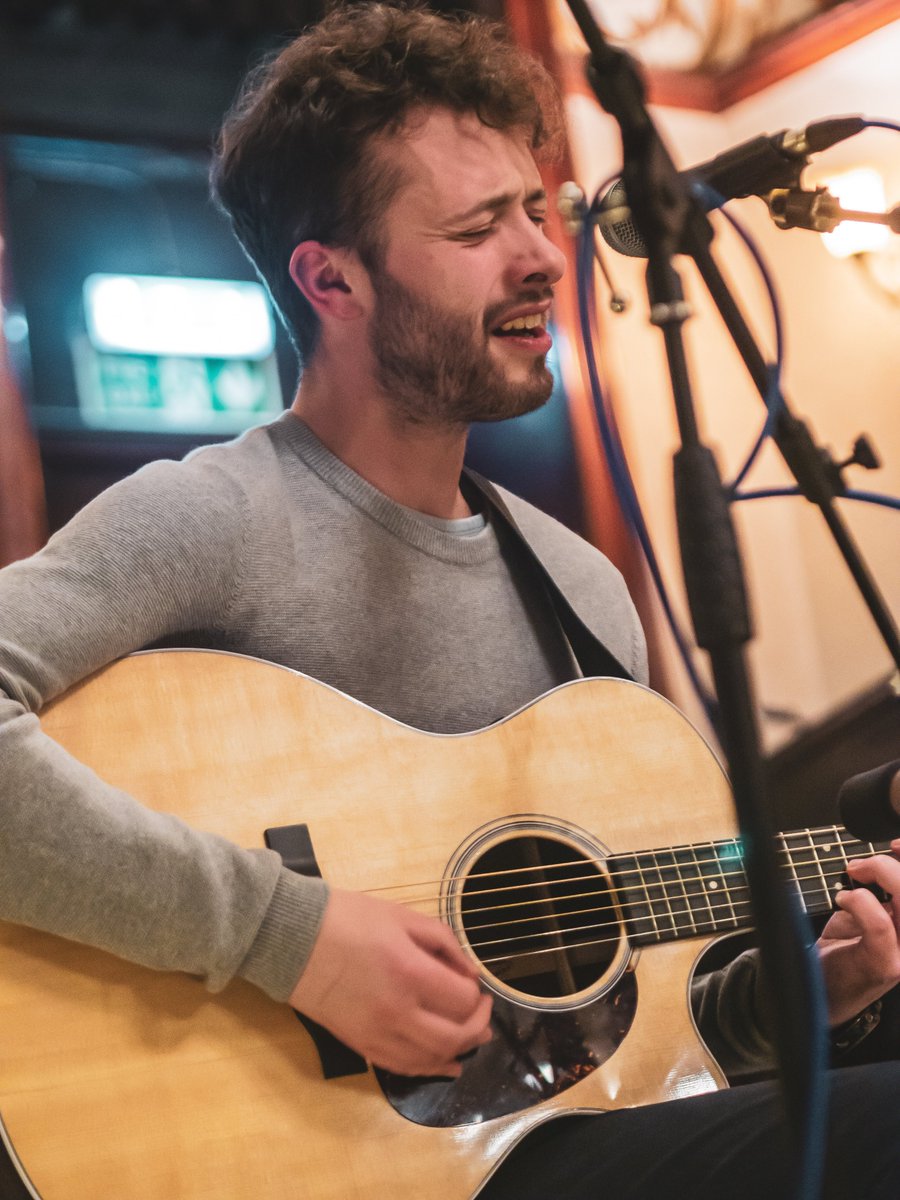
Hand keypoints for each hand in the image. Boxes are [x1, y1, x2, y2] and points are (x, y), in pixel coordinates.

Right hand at [288, 888, 491, 1076]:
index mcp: (410, 972)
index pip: (463, 999)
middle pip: (456, 1035)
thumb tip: (469, 972)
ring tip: (471, 1037)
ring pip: (433, 1058)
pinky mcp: (361, 1046)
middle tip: (482, 1011)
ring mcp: (378, 1034)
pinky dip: (430, 1069)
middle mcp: (398, 1011)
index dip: (477, 993)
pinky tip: (446, 1064)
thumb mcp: (401, 915)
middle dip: (478, 1026)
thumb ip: (442, 941)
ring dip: (460, 1050)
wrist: (292, 939)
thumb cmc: (347, 919)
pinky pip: (404, 1067)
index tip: (475, 983)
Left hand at [817, 844, 899, 1026]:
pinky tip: (843, 901)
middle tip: (860, 866)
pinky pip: (880, 924)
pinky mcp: (885, 965)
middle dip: (892, 866)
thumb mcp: (871, 912)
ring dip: (881, 877)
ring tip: (853, 878)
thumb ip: (886, 890)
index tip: (895, 845)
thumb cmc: (847, 948)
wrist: (823, 988)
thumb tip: (884, 858)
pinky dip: (860, 903)